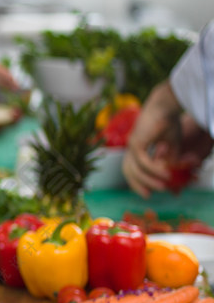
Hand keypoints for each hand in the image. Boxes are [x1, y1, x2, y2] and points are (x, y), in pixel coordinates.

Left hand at [123, 81, 185, 196]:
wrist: (165, 106)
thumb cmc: (168, 122)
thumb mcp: (172, 145)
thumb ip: (171, 160)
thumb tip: (172, 176)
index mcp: (137, 148)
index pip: (132, 168)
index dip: (138, 181)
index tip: (148, 193)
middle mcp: (132, 147)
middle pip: (128, 171)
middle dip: (137, 184)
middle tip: (148, 196)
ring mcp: (132, 145)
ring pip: (134, 169)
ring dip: (148, 180)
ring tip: (163, 186)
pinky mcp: (136, 142)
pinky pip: (143, 161)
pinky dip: (153, 170)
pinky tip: (166, 174)